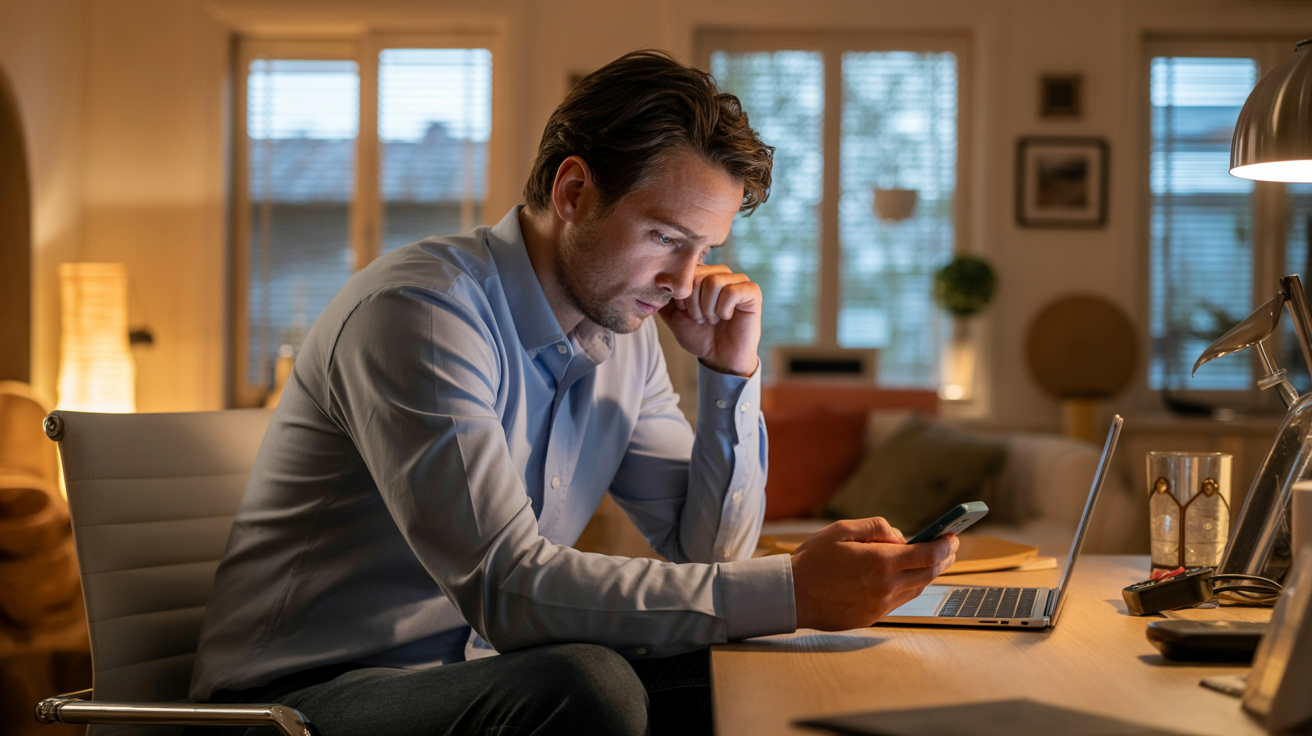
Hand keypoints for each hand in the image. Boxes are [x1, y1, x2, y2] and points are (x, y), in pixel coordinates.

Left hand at [657, 264, 760, 376]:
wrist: (719, 358)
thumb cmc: (700, 336)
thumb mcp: (674, 317)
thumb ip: (662, 300)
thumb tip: (648, 282)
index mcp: (703, 274)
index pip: (684, 271)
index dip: (680, 295)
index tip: (685, 312)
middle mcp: (721, 273)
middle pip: (698, 275)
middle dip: (693, 303)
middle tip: (700, 318)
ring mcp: (738, 281)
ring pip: (714, 282)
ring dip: (708, 308)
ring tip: (712, 319)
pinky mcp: (752, 292)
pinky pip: (732, 292)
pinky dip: (723, 310)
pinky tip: (726, 317)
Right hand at [789, 517, 957, 630]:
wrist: (790, 595)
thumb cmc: (812, 560)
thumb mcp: (842, 530)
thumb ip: (876, 528)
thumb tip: (900, 537)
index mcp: (880, 563)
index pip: (927, 555)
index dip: (944, 545)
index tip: (951, 536)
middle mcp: (885, 587)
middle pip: (928, 574)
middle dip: (943, 559)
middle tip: (948, 547)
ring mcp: (879, 606)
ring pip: (916, 590)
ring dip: (926, 574)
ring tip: (929, 560)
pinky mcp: (871, 618)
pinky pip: (898, 601)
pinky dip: (907, 587)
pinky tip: (903, 577)